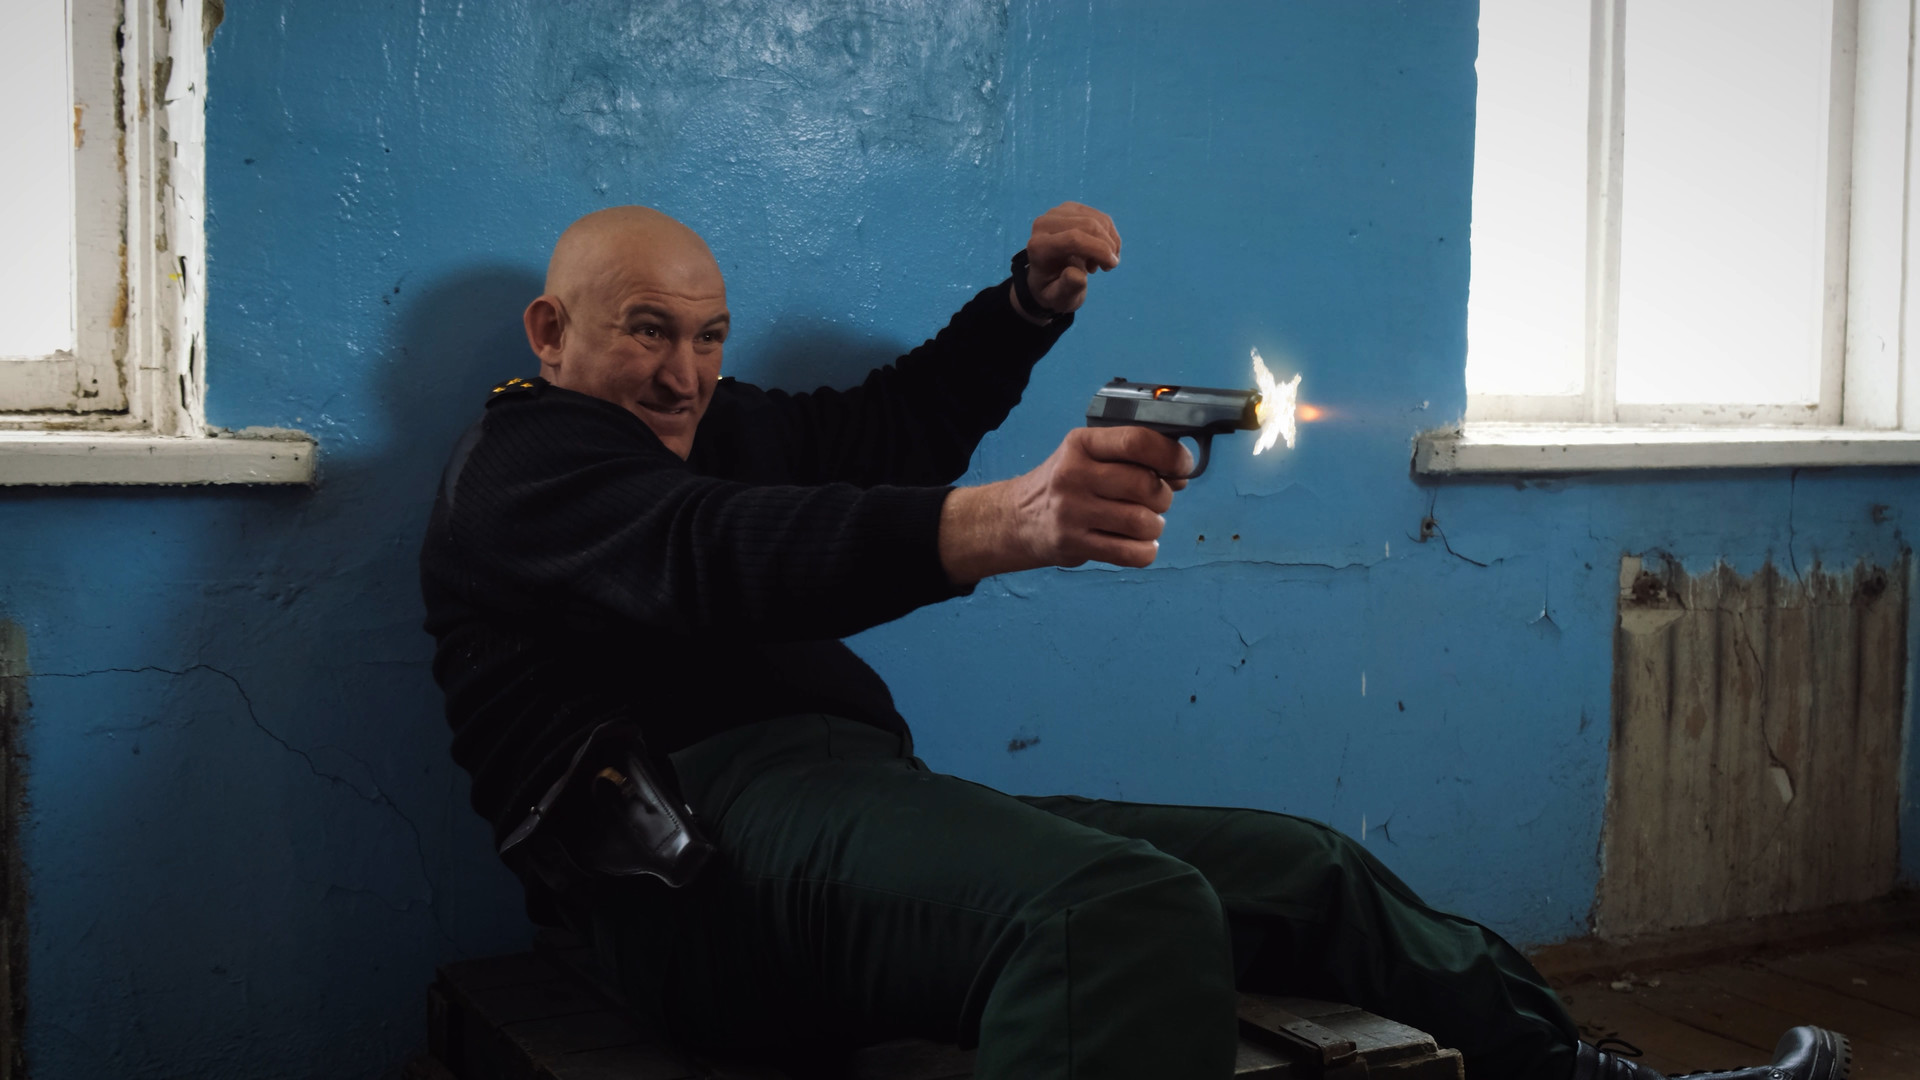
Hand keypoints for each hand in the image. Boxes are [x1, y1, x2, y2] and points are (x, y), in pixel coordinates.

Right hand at [939, 426, 1190, 583]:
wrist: (1017, 519)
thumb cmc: (1064, 484)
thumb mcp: (1087, 456)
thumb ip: (1131, 458)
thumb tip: (1180, 473)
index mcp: (1081, 445)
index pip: (1137, 442)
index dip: (1171, 455)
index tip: (1182, 465)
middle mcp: (1074, 476)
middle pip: (1146, 486)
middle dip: (1163, 496)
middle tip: (1155, 500)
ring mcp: (1073, 513)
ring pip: (1143, 522)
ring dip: (1154, 526)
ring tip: (1143, 523)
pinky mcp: (1075, 544)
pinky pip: (1131, 554)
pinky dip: (1145, 551)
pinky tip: (1137, 544)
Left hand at [1017, 202, 1120, 318]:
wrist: (1047, 276)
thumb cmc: (1054, 289)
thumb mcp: (1060, 298)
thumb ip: (1067, 289)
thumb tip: (1077, 275)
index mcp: (1038, 247)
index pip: (1073, 239)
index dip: (1099, 250)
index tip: (1112, 265)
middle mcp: (1043, 224)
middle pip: (1088, 225)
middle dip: (1106, 246)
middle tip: (1107, 267)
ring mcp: (1057, 212)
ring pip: (1097, 220)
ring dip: (1109, 242)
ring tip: (1101, 263)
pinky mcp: (1070, 208)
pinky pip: (1100, 217)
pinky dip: (1109, 235)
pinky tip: (1102, 251)